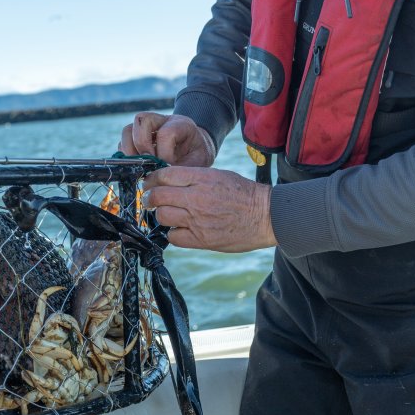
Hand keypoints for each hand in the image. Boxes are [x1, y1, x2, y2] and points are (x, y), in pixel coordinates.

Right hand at [119, 112, 215, 166]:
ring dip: (129, 150)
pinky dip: (126, 156)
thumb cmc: (196, 155)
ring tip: (139, 166)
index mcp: (180, 124)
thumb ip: (181, 169)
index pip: (166, 133)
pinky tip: (137, 166)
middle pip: (141, 121)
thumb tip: (160, 178)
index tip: (168, 167)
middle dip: (142, 145)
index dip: (164, 153)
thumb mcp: (197, 162)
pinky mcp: (135, 138)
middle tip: (149, 164)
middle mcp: (161, 121)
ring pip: (128, 130)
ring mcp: (146, 128)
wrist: (195, 148)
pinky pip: (122, 143)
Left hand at [142, 167, 275, 252]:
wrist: (266, 215)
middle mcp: (196, 198)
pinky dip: (173, 233)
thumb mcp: (219, 175)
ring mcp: (197, 220)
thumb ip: (194, 178)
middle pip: (158, 197)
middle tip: (150, 201)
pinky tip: (180, 230)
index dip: (151, 180)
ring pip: (162, 216)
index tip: (148, 183)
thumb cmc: (243, 194)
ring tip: (169, 215)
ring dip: (161, 216)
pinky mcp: (201, 239)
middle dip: (149, 198)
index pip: (164, 175)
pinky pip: (173, 237)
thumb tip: (169, 181)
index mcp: (202, 178)